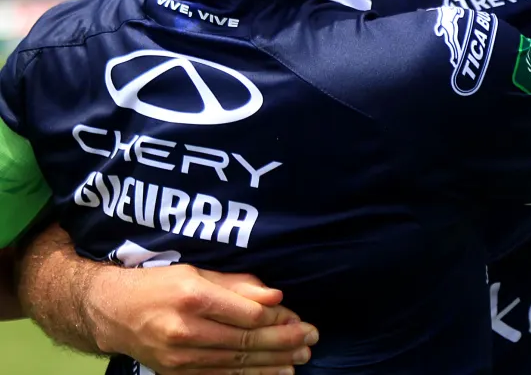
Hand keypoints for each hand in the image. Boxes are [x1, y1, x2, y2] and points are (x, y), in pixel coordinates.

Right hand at [86, 263, 318, 374]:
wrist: (114, 313)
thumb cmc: (161, 284)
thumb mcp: (198, 271)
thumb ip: (238, 285)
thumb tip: (276, 296)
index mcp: (194, 298)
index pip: (247, 314)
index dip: (277, 317)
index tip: (299, 317)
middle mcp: (187, 330)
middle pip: (245, 341)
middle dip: (283, 342)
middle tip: (311, 339)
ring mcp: (181, 358)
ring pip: (237, 362)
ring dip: (273, 362)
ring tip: (301, 359)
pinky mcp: (178, 374)